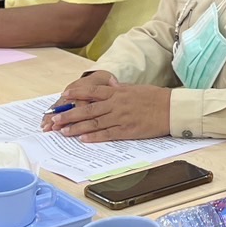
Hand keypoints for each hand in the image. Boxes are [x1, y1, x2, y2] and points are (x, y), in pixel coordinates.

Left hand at [41, 74, 170, 142]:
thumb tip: (107, 87)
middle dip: (69, 114)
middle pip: (88, 109)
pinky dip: (95, 137)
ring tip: (63, 131)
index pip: (91, 92)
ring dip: (77, 128)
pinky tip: (83, 139)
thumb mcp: (134, 89)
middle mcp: (116, 104)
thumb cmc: (154, 97)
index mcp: (117, 93)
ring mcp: (121, 118)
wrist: (171, 108)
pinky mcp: (127, 131)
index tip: (63, 96)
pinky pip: (108, 134)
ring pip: (94, 122)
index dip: (76, 94)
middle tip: (54, 119)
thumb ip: (118, 90)